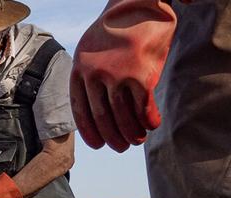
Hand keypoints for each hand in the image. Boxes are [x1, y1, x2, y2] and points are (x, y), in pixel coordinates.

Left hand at [71, 0, 177, 151]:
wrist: (137, 5)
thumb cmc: (116, 29)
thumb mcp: (92, 50)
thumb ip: (91, 74)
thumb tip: (97, 101)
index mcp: (79, 71)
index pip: (81, 110)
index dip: (89, 131)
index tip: (98, 145)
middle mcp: (95, 76)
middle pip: (102, 117)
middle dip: (112, 136)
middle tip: (121, 148)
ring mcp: (117, 76)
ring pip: (122, 115)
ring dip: (131, 132)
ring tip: (137, 140)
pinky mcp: (140, 75)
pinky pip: (143, 107)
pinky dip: (148, 119)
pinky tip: (153, 125)